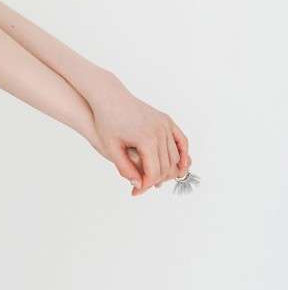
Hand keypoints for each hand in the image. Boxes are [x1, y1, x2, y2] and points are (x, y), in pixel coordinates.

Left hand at [86, 74, 191, 196]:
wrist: (110, 98)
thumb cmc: (107, 122)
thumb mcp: (111, 148)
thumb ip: (125, 169)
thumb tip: (138, 186)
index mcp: (146, 139)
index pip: (153, 171)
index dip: (146, 184)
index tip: (137, 191)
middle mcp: (159, 131)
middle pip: (166, 166)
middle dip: (156, 179)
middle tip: (144, 187)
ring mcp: (165, 124)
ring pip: (175, 155)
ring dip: (168, 170)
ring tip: (155, 179)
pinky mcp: (166, 120)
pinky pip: (181, 140)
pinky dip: (183, 154)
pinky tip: (180, 166)